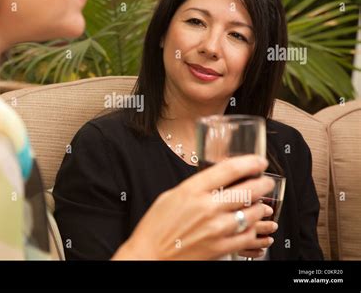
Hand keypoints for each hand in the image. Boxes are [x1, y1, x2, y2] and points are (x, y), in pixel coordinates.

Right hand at [112, 155, 274, 259]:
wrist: (150, 255)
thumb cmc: (157, 226)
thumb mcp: (172, 195)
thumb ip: (196, 187)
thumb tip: (216, 180)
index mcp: (193, 190)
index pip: (230, 169)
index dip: (250, 162)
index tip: (259, 161)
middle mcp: (207, 207)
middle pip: (248, 189)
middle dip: (263, 183)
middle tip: (266, 181)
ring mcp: (216, 229)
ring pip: (253, 213)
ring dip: (261, 206)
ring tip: (260, 204)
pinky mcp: (221, 248)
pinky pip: (248, 236)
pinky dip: (254, 229)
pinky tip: (253, 224)